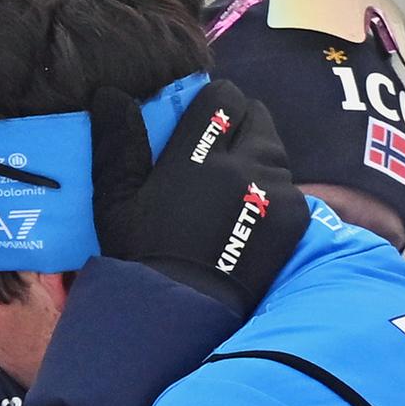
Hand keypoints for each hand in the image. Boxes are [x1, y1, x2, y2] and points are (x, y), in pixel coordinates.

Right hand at [90, 79, 308, 314]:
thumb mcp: (115, 199)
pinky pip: (289, 187)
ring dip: (257, 159)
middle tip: (218, 152)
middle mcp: (243, 166)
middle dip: (241, 125)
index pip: (224, 96)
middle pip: (258, 116)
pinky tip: (247, 216)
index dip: (214, 102)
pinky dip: (272, 193)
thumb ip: (118, 142)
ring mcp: (274, 192)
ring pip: (275, 151)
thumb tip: (109, 93)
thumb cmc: (140, 254)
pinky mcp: (295, 218)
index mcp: (197, 157)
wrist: (183, 312)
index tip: (201, 120)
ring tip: (231, 188)